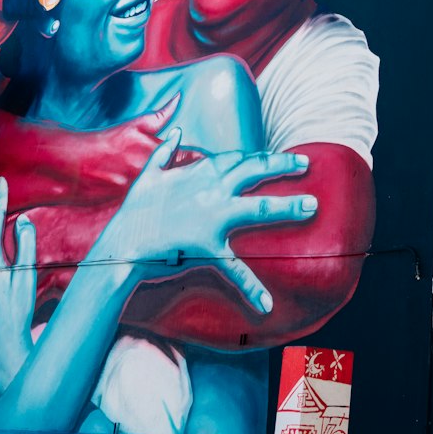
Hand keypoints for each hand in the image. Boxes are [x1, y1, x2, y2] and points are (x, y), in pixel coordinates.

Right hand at [93, 127, 315, 312]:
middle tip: (306, 165)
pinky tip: (266, 303)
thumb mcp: (148, 175)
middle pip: (255, 172)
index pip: (239, 159)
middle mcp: (211, 190)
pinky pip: (235, 269)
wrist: (120, 244)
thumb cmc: (134, 212)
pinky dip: (252, 288)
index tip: (283, 157)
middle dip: (283, 166)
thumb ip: (164, 151)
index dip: (263, 157)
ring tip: (312, 206)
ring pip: (258, 208)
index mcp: (199, 173)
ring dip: (288, 207)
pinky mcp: (208, 247)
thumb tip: (175, 130)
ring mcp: (212, 218)